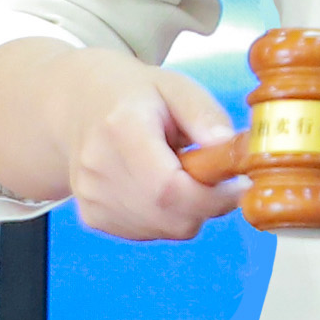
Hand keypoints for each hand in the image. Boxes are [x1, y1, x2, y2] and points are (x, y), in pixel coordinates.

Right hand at [65, 57, 249, 243]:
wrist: (81, 106)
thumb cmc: (136, 95)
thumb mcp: (176, 87)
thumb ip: (204, 114)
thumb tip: (229, 146)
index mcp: (120, 130)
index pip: (170, 188)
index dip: (213, 197)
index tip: (239, 183)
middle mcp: (99, 169)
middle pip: (171, 217)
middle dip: (208, 204)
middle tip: (215, 175)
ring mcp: (92, 198)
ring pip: (165, 229)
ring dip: (188, 210)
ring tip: (179, 171)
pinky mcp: (93, 217)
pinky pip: (149, 232)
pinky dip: (167, 216)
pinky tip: (159, 185)